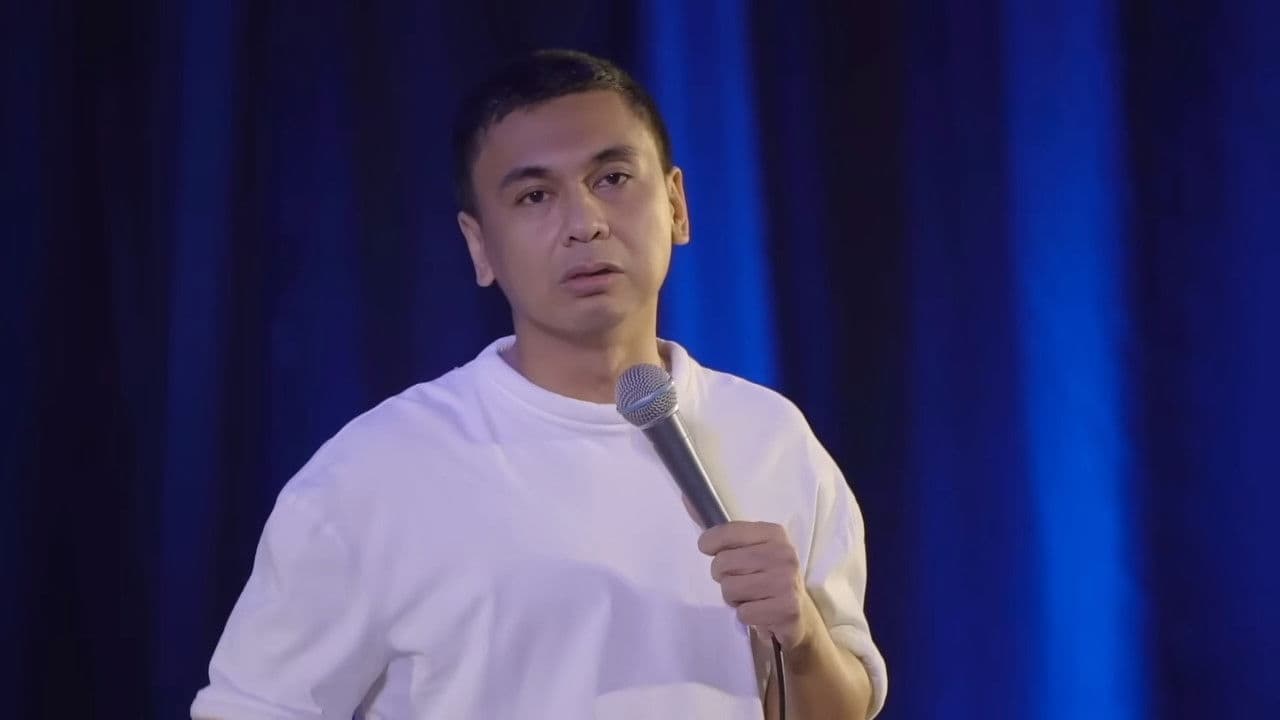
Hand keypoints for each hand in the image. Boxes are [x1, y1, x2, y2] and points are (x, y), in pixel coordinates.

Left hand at [697, 520, 820, 651]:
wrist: (798, 613)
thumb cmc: (765, 575)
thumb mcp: (749, 548)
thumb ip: (720, 531)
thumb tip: (685, 499)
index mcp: (773, 533)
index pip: (727, 532)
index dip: (710, 543)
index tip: (709, 550)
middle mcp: (783, 553)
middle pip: (723, 563)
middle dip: (723, 576)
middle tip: (739, 580)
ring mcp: (787, 581)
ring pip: (729, 589)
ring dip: (733, 598)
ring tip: (750, 596)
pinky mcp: (787, 609)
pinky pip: (743, 613)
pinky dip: (746, 616)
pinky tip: (760, 611)